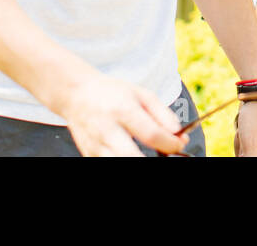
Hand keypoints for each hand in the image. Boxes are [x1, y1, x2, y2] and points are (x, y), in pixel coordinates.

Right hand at [60, 72, 187, 156]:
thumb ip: (163, 115)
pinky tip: (131, 152)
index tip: (179, 144)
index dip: (170, 144)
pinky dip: (124, 160)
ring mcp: (95, 145)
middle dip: (153, 161)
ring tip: (148, 154)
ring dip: (138, 161)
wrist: (77, 94)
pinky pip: (109, 163)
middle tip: (165, 155)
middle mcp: (107, 129)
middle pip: (132, 156)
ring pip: (119, 163)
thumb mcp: (142, 95)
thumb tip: (179, 137)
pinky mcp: (88, 155)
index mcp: (123, 110)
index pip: (151, 134)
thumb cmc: (113, 94)